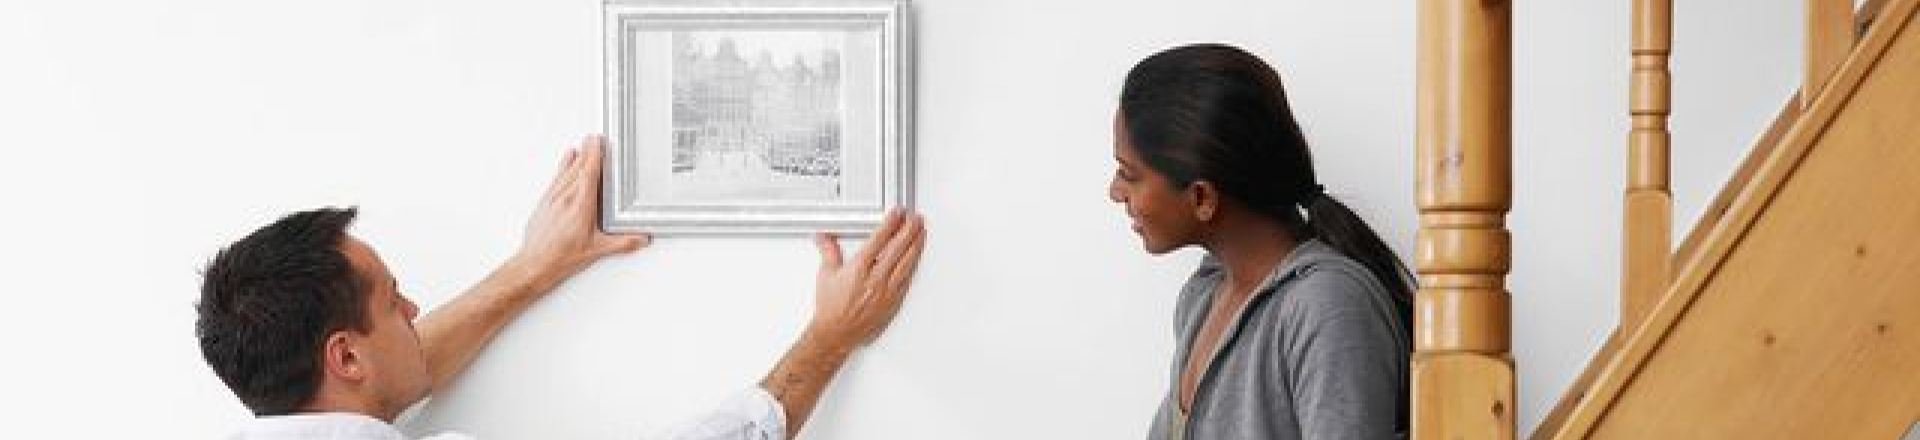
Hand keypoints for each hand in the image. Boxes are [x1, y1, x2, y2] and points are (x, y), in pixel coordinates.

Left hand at [513, 135, 649, 283]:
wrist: (535, 263)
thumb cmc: (561, 257)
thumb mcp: (597, 251)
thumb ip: (622, 243)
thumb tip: (640, 239)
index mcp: (581, 205)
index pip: (590, 173)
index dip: (595, 155)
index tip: (599, 142)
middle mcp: (566, 197)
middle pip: (579, 167)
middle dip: (588, 152)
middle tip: (594, 138)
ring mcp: (553, 198)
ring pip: (567, 171)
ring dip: (576, 157)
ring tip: (583, 145)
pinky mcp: (544, 202)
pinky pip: (556, 178)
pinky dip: (563, 167)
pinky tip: (566, 160)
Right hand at [806, 209, 926, 348]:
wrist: (837, 334)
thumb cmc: (831, 308)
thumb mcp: (826, 275)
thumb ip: (828, 252)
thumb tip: (824, 238)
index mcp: (858, 269)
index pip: (879, 239)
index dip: (891, 223)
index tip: (898, 213)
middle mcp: (875, 279)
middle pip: (897, 248)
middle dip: (909, 230)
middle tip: (916, 218)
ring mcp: (886, 291)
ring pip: (906, 263)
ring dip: (916, 245)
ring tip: (922, 232)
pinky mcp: (893, 302)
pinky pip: (907, 279)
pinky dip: (913, 265)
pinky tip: (917, 256)